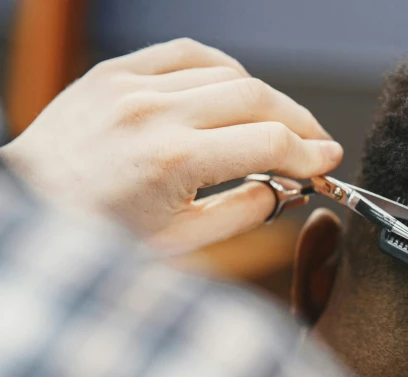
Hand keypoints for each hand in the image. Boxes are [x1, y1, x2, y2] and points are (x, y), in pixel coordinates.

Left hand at [0, 38, 342, 253]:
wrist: (29, 207)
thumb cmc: (97, 233)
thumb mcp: (180, 242)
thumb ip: (242, 213)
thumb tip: (282, 188)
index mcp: (174, 161)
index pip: (270, 142)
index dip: (310, 152)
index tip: (328, 161)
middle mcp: (155, 112)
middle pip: (258, 98)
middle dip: (299, 122)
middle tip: (315, 143)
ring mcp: (133, 85)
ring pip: (228, 72)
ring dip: (265, 97)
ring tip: (276, 122)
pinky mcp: (115, 72)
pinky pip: (187, 53)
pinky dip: (221, 69)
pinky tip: (232, 89)